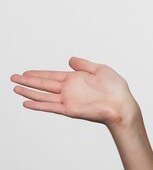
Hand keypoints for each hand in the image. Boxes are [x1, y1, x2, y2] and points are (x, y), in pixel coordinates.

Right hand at [11, 57, 138, 127]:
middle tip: (13, 77)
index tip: (26, 72)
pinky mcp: (70, 110)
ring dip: (29, 92)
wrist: (121, 104)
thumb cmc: (116, 88)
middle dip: (28, 81)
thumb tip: (70, 59)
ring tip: (15, 88)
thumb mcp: (101, 69)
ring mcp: (69, 100)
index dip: (39, 73)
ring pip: (43, 95)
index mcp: (76, 79)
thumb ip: (84, 65)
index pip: (52, 75)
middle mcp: (70, 90)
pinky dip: (38, 105)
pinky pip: (50, 107)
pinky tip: (26, 102)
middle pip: (44, 84)